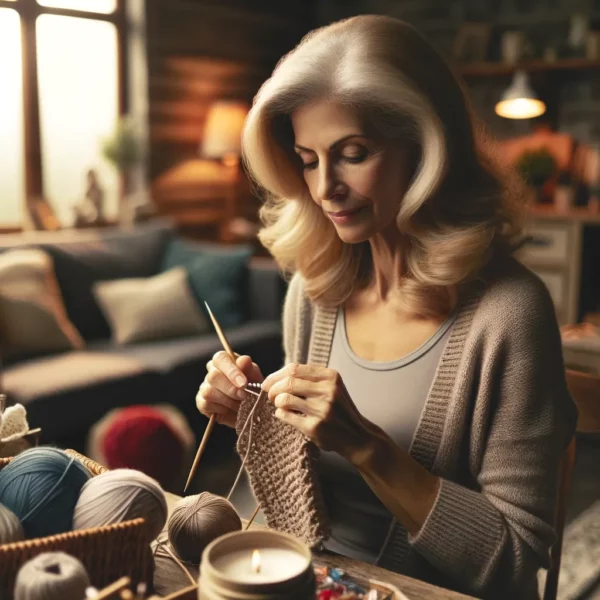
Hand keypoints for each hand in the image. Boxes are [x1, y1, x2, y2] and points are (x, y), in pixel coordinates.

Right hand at [196, 351, 263, 427]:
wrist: (250, 410)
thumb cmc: (252, 390)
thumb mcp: (255, 378)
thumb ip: (250, 369)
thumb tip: (243, 360)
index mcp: (224, 361)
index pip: (220, 358)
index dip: (231, 371)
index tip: (243, 384)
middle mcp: (212, 371)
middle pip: (213, 376)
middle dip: (231, 389)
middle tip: (244, 396)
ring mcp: (205, 386)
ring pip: (209, 391)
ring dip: (227, 400)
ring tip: (239, 405)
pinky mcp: (201, 402)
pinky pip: (206, 404)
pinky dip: (220, 409)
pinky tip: (228, 409)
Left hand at [262, 363, 377, 464]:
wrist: (357, 436)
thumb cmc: (339, 409)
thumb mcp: (332, 387)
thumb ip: (310, 379)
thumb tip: (277, 376)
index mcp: (331, 376)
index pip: (294, 368)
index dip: (277, 374)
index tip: (268, 381)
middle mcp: (328, 390)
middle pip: (288, 382)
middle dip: (273, 388)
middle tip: (269, 394)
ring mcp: (322, 409)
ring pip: (284, 399)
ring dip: (276, 402)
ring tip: (279, 405)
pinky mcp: (315, 427)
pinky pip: (286, 415)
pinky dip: (280, 414)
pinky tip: (285, 415)